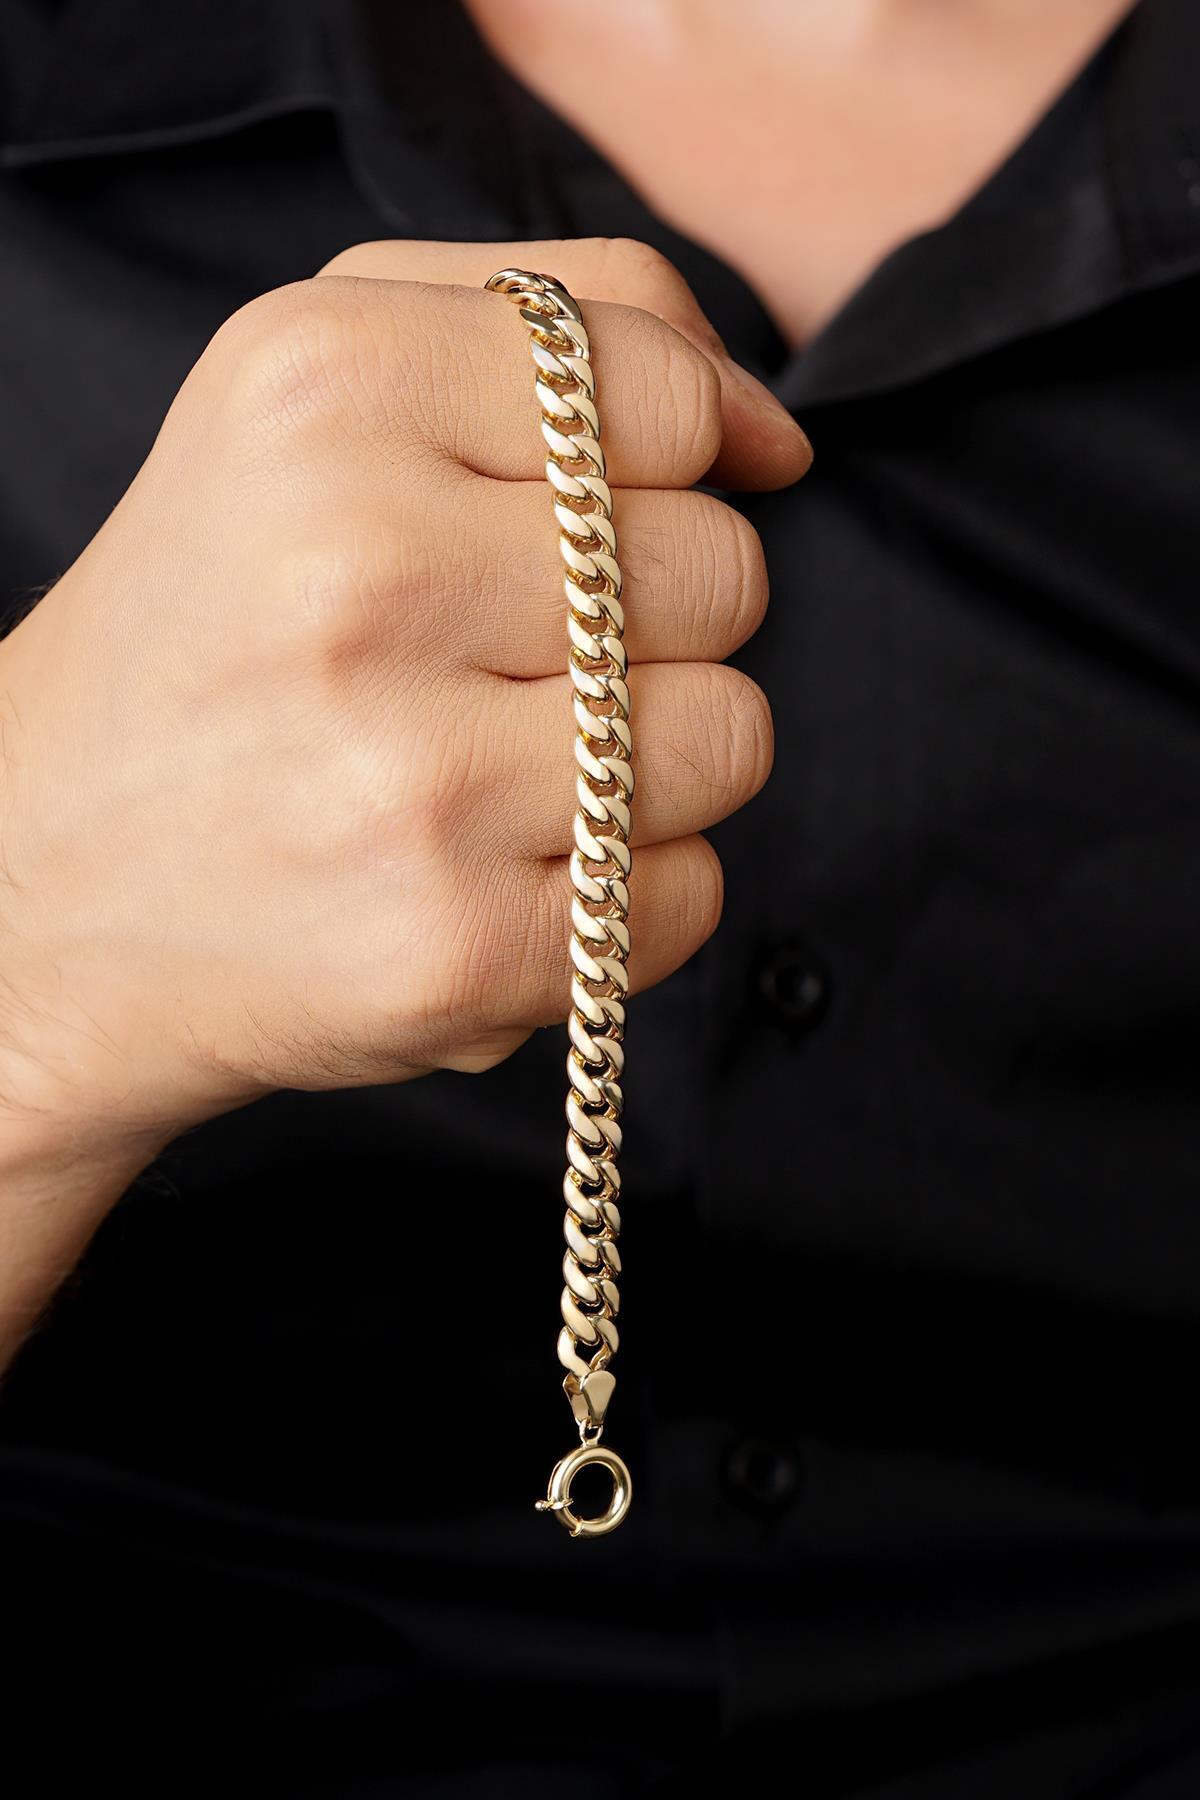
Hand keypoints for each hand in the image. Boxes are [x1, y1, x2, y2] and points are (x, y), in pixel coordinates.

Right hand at [0, 236, 810, 1156]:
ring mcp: (410, 778)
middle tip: (504, 663)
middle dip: (647, 623)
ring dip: (648, 765)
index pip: (669, 398)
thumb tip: (775, 435)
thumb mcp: (319, 387)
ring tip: (501, 769)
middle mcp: (362, 570)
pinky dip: (623, 894)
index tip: (575, 523)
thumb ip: (561, 326)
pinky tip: (497, 873)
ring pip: (730, 737)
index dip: (658, 472)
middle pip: (721, 573)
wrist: (42, 882)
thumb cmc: (220, 624)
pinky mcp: (456, 949)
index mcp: (326, 388)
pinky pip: (688, 895)